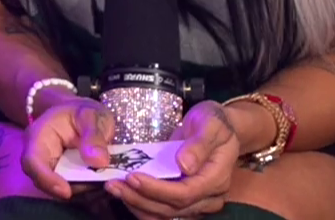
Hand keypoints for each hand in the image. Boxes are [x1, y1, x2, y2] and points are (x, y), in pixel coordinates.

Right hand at [21, 96, 114, 200]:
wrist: (81, 116)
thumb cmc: (82, 113)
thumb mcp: (92, 115)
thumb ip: (94, 135)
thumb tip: (98, 162)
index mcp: (38, 138)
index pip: (32, 163)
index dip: (46, 179)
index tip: (67, 191)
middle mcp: (40, 158)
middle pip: (46, 183)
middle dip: (74, 188)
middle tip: (101, 184)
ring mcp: (52, 171)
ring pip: (63, 190)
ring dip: (86, 190)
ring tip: (108, 179)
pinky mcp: (64, 180)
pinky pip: (75, 191)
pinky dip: (91, 190)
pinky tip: (105, 181)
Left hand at [106, 101, 238, 218]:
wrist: (220, 129)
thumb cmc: (215, 123)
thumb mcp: (210, 124)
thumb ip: (199, 144)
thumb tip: (184, 165)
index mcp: (216, 178)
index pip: (186, 193)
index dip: (158, 189)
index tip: (132, 176)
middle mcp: (209, 197)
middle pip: (173, 208)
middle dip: (140, 198)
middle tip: (113, 184)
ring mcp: (198, 202)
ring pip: (166, 214)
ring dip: (137, 204)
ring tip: (113, 188)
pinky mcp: (186, 201)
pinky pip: (163, 211)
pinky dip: (142, 205)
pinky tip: (124, 193)